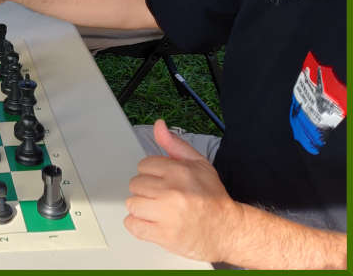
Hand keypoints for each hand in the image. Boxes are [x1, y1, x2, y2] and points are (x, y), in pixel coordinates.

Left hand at [124, 119, 241, 262]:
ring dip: (142, 208)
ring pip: (132, 204)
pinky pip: (133, 225)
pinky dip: (139, 225)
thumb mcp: (199, 164)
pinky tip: (153, 223)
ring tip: (158, 211)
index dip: (152, 174)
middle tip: (162, 198)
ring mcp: (167, 214)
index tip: (163, 182)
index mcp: (179, 172)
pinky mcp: (164, 235)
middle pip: (135, 184)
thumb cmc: (213, 198)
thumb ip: (174, 144)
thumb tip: (159, 126)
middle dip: (147, 191)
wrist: (229, 231)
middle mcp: (172, 191)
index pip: (143, 165)